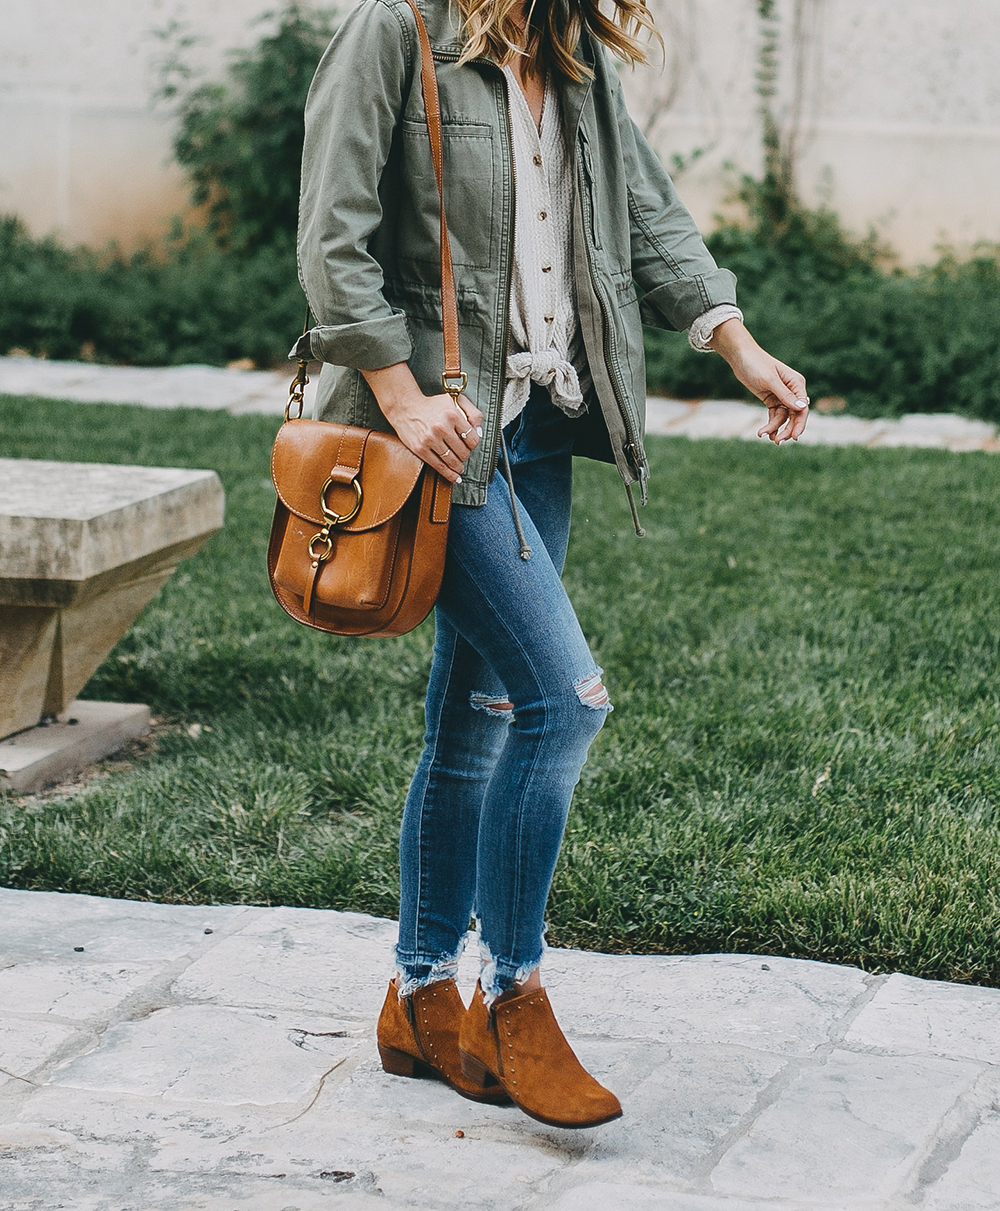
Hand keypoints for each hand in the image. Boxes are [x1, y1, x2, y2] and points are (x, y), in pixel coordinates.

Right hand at [362, 363, 482, 482]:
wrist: (405, 407)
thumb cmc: (432, 404)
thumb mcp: (455, 400)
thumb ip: (472, 413)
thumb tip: (479, 433)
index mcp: (452, 414)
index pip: (472, 438)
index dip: (474, 444)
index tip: (470, 445)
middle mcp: (441, 427)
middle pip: (463, 452)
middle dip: (466, 455)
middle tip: (463, 454)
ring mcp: (430, 440)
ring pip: (453, 461)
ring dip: (459, 467)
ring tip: (460, 467)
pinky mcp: (421, 449)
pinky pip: (439, 466)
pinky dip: (449, 475)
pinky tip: (455, 478)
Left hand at [709, 318, 808, 444]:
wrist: (741, 357)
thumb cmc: (756, 364)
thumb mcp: (770, 380)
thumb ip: (785, 394)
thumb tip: (802, 407)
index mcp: (797, 383)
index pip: (803, 408)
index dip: (800, 423)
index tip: (794, 437)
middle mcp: (792, 391)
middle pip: (795, 415)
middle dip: (787, 429)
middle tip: (778, 442)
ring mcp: (782, 396)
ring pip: (783, 417)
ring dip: (775, 428)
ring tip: (763, 435)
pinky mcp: (771, 399)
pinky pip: (774, 415)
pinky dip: (771, 424)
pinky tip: (764, 433)